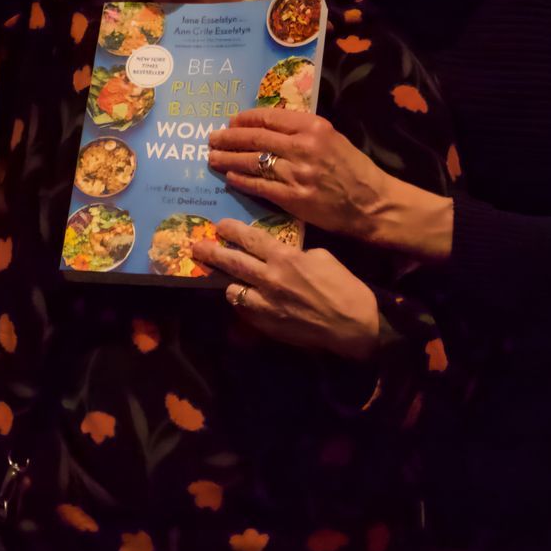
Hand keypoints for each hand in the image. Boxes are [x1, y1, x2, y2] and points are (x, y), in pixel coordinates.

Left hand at [192, 219, 380, 361]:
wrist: (353, 324)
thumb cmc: (343, 286)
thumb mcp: (321, 257)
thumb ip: (295, 253)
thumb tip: (281, 254)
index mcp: (286, 257)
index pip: (251, 239)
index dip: (232, 230)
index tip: (219, 225)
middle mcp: (270, 279)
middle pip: (233, 262)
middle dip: (212, 252)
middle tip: (197, 245)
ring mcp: (266, 305)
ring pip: (232, 289)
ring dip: (228, 281)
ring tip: (222, 276)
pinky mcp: (267, 325)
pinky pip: (245, 310)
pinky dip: (243, 302)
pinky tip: (244, 299)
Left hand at [208, 108, 395, 241]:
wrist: (372, 203)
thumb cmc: (355, 170)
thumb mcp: (333, 138)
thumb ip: (303, 131)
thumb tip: (270, 127)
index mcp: (314, 127)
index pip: (270, 118)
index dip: (245, 119)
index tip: (231, 121)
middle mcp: (303, 147)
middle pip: (255, 138)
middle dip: (229, 138)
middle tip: (212, 138)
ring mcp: (297, 173)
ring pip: (252, 162)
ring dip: (228, 159)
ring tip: (213, 158)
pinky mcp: (293, 198)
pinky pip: (259, 186)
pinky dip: (241, 181)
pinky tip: (229, 177)